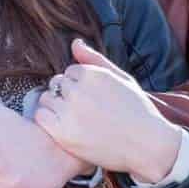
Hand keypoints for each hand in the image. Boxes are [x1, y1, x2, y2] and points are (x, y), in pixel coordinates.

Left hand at [33, 39, 182, 184]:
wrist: (147, 144)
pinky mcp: (62, 132)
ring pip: (47, 98)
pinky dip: (48, 120)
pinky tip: (65, 128)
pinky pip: (41, 116)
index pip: (70, 71)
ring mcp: (69, 110)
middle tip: (85, 112)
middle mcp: (78, 89)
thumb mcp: (122, 78)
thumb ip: (96, 59)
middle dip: (67, 95)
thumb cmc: (138, 110)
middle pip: (57, 83)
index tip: (93, 99)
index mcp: (92, 74)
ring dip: (56, 107)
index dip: (80, 86)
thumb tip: (74, 43)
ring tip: (75, 120)